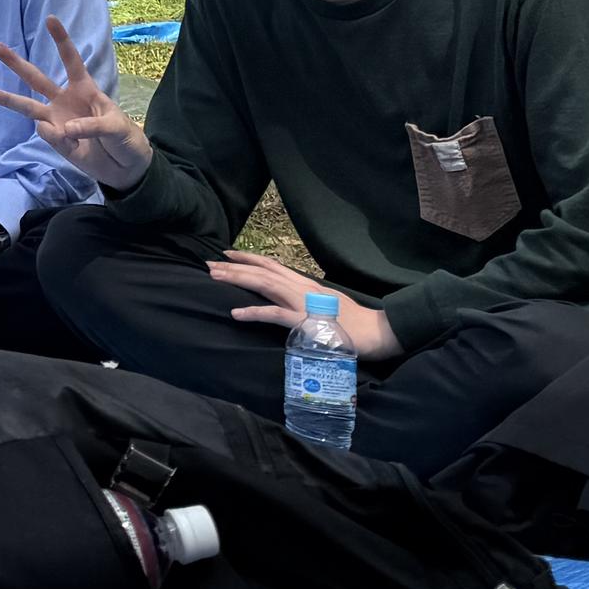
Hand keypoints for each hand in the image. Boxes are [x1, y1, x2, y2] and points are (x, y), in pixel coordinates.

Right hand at [0, 19, 147, 189]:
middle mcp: (65, 100)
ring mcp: (57, 120)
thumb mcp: (117, 127)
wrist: (126, 169)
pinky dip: (57, 138)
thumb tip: (63, 129)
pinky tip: (73, 144)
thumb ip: (92, 126)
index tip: (50, 19)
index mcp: (84, 89)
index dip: (61, 41)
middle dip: (15, 63)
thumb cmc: (126, 139)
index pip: (71, 61)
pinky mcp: (56, 141)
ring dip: (5, 98)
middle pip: (36, 79)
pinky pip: (47, 134)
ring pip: (27, 106)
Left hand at [208, 249, 396, 359]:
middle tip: (209, 264)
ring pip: (264, 286)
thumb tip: (289, 299)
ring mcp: (303, 303)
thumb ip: (307, 300)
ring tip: (214, 277)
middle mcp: (302, 288)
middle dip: (235, 267)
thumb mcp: (326, 304)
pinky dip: (254, 313)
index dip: (249, 259)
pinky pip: (275, 315)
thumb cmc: (354, 322)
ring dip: (238, 280)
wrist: (379, 332)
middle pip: (263, 272)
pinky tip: (235, 314)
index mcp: (307, 284)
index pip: (273, 266)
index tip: (227, 255)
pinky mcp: (306, 322)